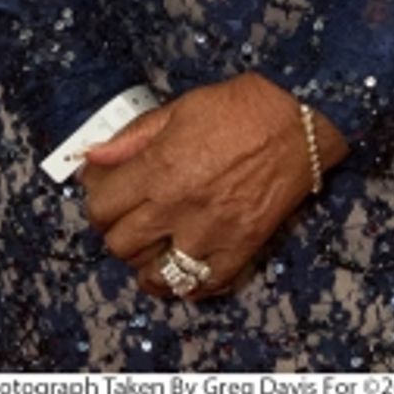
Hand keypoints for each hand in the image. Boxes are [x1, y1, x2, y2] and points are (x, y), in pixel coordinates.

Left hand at [80, 72, 347, 299]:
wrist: (300, 124)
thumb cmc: (242, 106)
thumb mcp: (182, 107)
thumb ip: (135, 136)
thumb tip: (93, 155)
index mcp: (160, 167)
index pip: (102, 206)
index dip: (98, 199)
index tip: (107, 192)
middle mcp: (179, 206)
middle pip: (121, 244)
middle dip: (117, 230)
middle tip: (129, 216)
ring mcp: (210, 234)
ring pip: (154, 275)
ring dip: (146, 262)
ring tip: (154, 244)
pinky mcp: (239, 250)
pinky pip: (201, 287)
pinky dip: (187, 283)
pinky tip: (184, 265)